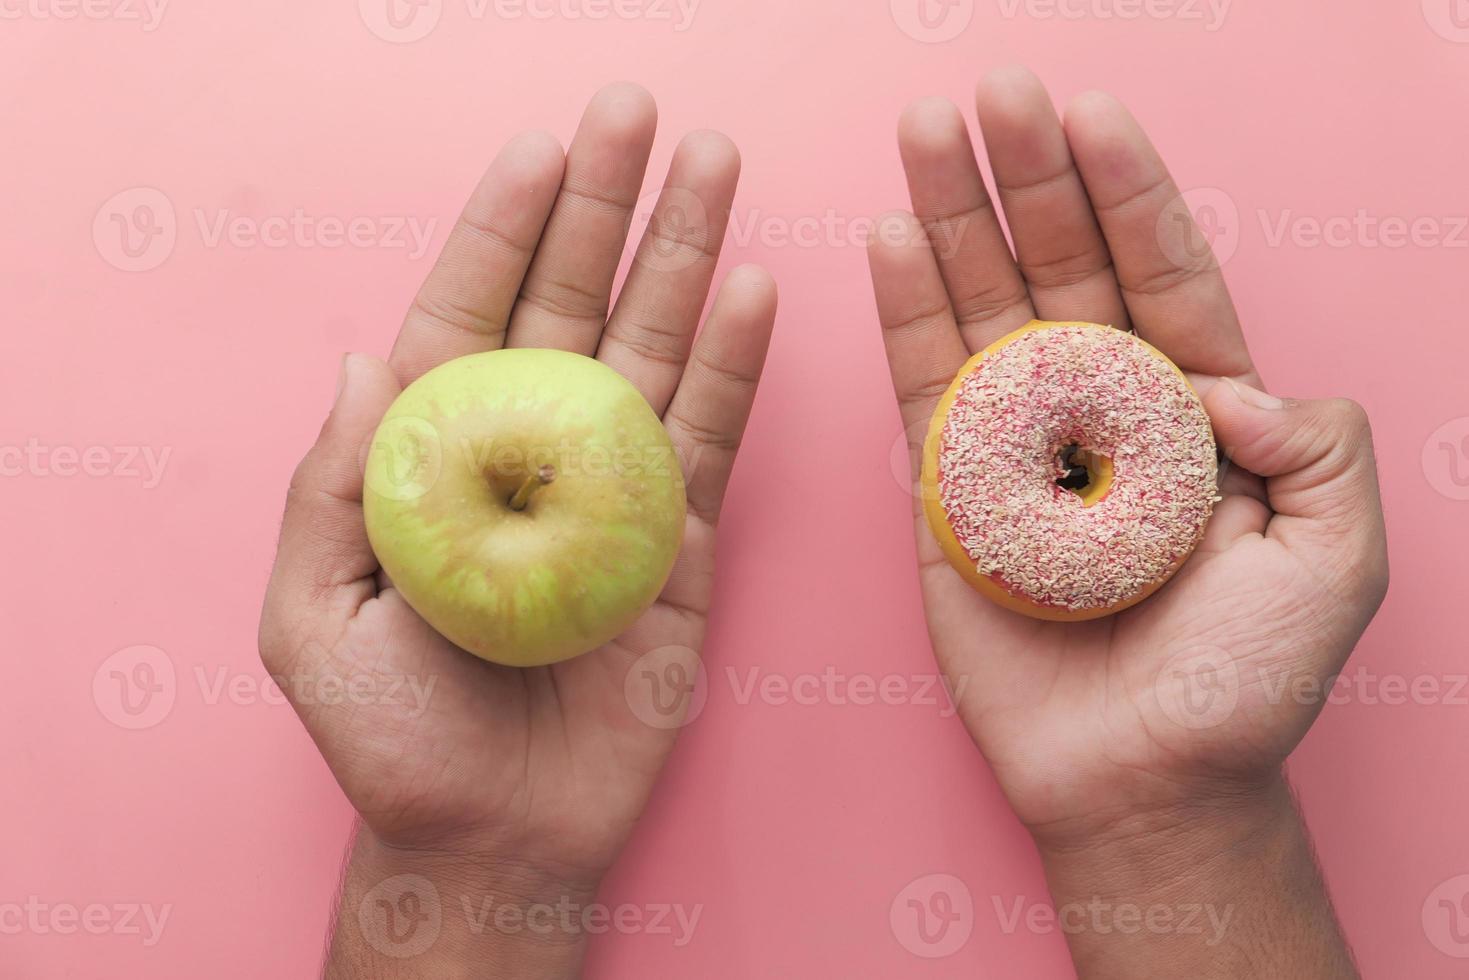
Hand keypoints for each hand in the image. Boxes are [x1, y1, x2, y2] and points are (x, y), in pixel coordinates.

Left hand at [259, 83, 774, 975]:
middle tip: (642, 113)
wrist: (495, 841)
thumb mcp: (313, 619)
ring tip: (716, 165)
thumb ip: (333, 486)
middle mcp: (529, 455)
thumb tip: (361, 357)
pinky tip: (751, 291)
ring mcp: (610, 492)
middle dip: (608, 208)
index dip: (504, 230)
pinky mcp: (680, 542)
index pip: (470, 315)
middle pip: (572, 308)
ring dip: (685, 258)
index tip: (544, 147)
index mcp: (435, 459)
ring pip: (653, 351)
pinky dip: (733, 367)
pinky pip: (709, 439)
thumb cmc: (393, 738)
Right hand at [869, 67, 1384, 974]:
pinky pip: (922, 388)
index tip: (1088, 111)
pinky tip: (889, 238)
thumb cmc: (1243, 684)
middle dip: (1025, 177)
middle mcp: (1101, 410)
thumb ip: (1319, 445)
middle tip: (989, 97)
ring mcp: (1019, 445)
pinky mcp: (951, 492)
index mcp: (1196, 411)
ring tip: (923, 134)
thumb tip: (1223, 377)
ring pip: (982, 308)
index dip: (1126, 192)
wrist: (1142, 784)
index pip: (1159, 273)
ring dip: (951, 220)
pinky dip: (903, 312)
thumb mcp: (1338, 562)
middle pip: (1060, 267)